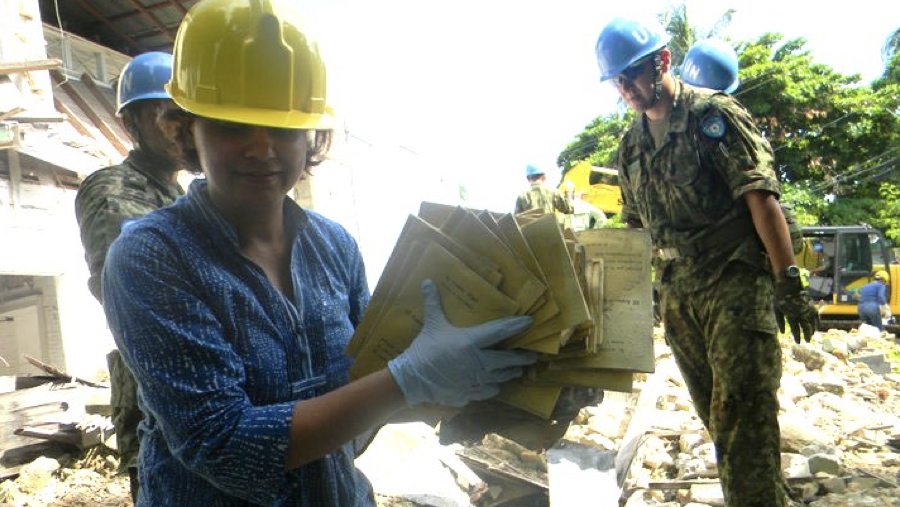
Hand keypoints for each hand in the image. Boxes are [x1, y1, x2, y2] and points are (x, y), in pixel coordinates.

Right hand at [388, 280, 536, 406]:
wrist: (412, 380)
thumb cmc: (424, 349)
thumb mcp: (431, 324)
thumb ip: (433, 303)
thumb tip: (428, 281)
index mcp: (471, 342)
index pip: (500, 332)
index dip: (516, 326)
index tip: (530, 322)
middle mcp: (479, 362)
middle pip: (508, 360)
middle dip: (522, 358)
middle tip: (532, 356)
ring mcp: (475, 381)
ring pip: (501, 378)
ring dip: (510, 373)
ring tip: (517, 371)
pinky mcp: (469, 394)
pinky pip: (488, 392)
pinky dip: (493, 388)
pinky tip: (495, 385)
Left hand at [774, 277, 819, 343]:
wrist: (788, 285)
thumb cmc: (780, 297)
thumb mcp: (776, 309)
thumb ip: (780, 321)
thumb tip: (782, 332)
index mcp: (790, 315)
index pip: (795, 328)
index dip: (797, 336)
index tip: (798, 342)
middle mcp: (799, 314)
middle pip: (805, 327)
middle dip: (806, 335)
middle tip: (807, 341)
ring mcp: (806, 309)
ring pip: (811, 322)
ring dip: (812, 330)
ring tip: (811, 336)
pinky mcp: (810, 305)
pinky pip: (816, 315)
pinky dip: (817, 322)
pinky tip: (816, 327)